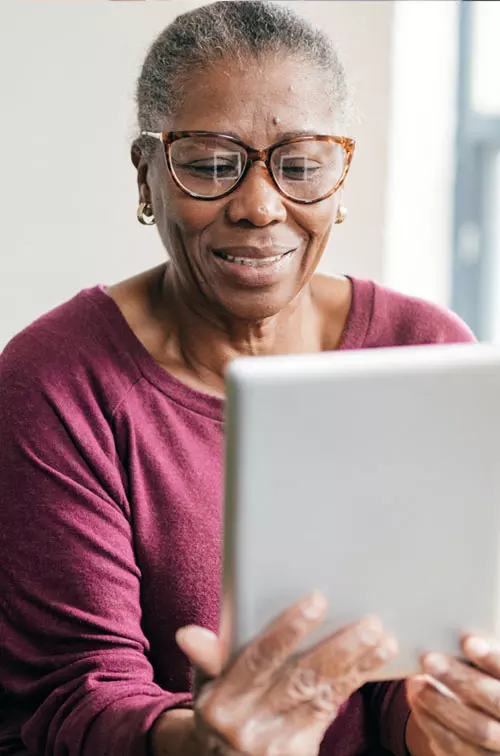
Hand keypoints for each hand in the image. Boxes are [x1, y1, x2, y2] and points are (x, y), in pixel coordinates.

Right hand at [176, 592, 397, 755]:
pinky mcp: (299, 753)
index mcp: (222, 700)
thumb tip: (187, 634)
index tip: (317, 601)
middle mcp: (248, 724)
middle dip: (337, 650)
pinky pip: (330, 712)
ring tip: (380, 637)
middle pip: (300, 680)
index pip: (259, 659)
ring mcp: (275, 743)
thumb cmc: (217, 706)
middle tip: (368, 622)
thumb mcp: (205, 684)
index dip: (288, 630)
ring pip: (321, 697)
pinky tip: (373, 661)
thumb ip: (207, 657)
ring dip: (355, 666)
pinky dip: (352, 684)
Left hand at [408, 634, 499, 753]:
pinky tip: (418, 704)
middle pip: (495, 701)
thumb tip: (453, 634)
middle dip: (460, 679)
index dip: (492, 658)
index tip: (467, 641)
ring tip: (415, 683)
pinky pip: (455, 750)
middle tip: (429, 660)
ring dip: (440, 704)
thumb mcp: (487, 666)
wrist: (489, 719)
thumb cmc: (486, 679)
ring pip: (475, 730)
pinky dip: (433, 725)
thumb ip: (480, 653)